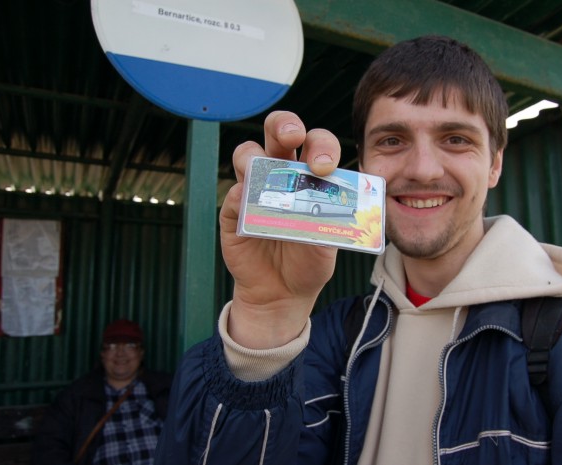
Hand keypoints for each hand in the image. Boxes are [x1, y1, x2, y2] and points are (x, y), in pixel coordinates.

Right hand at [220, 111, 340, 348]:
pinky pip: (233, 195)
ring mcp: (254, 190)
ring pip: (247, 154)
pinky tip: (248, 203)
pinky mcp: (234, 212)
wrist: (284, 294)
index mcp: (310, 176)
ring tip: (262, 173)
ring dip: (254, 156)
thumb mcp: (328, 243)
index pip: (315, 144)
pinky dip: (240, 196)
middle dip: (284, 125)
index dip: (321, 146)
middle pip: (277, 133)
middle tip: (292, 135)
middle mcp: (281, 175)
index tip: (325, 166)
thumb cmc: (310, 261)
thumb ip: (327, 221)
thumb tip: (321, 200)